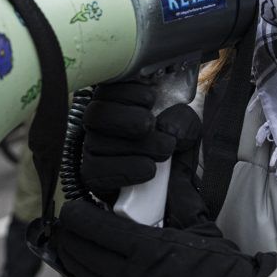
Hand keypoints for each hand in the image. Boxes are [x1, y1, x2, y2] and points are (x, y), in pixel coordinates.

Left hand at [53, 200, 276, 276]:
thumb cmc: (221, 267)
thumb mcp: (200, 225)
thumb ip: (180, 197)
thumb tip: (172, 169)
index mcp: (150, 248)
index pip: (100, 229)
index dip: (79, 218)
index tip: (72, 209)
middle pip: (87, 254)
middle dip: (70, 238)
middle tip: (65, 227)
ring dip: (71, 263)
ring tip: (66, 249)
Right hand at [80, 81, 175, 201]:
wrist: (171, 188)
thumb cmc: (171, 147)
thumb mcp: (184, 129)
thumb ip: (183, 120)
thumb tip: (171, 127)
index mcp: (117, 101)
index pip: (107, 88)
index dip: (126, 91)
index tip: (150, 99)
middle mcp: (99, 123)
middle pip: (95, 114)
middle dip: (127, 119)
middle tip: (151, 126)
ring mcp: (92, 149)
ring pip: (97, 142)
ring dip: (135, 146)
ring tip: (163, 151)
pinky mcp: (91, 175)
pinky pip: (96, 171)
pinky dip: (126, 169)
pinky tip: (148, 168)